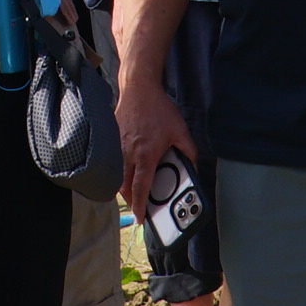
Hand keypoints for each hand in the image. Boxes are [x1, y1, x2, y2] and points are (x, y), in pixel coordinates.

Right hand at [118, 78, 197, 206]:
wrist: (139, 88)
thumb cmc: (158, 109)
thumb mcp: (180, 130)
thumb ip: (189, 151)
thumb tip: (192, 166)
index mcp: (146, 155)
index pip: (140, 188)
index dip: (140, 206)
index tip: (140, 217)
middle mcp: (129, 153)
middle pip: (124, 186)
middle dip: (129, 200)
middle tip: (137, 205)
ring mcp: (118, 146)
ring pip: (116, 175)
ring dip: (123, 186)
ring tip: (132, 190)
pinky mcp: (112, 138)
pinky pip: (113, 161)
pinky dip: (118, 170)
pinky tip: (125, 169)